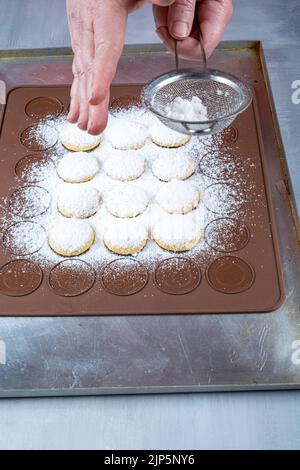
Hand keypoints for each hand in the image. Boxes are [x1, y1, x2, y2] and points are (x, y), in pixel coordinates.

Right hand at [67, 0, 175, 134]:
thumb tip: (177, 17)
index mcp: (105, 9)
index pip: (104, 49)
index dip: (101, 77)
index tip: (96, 100)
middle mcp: (88, 22)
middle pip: (90, 68)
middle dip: (90, 102)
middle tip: (93, 128)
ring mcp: (81, 28)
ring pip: (81, 70)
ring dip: (81, 101)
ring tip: (84, 126)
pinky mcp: (81, 33)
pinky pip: (80, 66)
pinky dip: (78, 89)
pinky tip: (77, 107)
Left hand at [153, 0, 232, 59]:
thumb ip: (183, 8)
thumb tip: (179, 35)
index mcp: (219, 12)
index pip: (202, 49)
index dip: (182, 47)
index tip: (166, 33)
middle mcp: (212, 19)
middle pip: (190, 46)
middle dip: (172, 35)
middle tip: (164, 14)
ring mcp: (201, 19)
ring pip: (180, 38)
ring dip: (166, 24)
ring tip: (165, 4)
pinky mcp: (189, 16)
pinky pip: (174, 27)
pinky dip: (165, 18)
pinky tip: (165, 5)